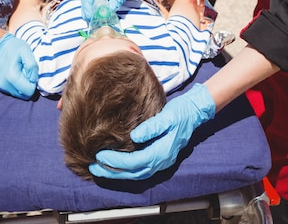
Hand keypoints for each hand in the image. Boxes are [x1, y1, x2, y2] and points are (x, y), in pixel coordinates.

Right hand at [0, 33, 37, 99]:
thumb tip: (32, 80)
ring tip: (19, 72)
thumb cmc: (15, 47)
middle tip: (25, 73)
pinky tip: (12, 74)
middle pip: (22, 95)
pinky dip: (13, 85)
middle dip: (26, 86)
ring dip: (20, 86)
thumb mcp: (27, 52)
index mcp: (11, 76)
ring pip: (16, 94)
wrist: (0, 45)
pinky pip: (9, 91)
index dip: (32, 83)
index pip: (28, 92)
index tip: (30, 73)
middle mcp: (3, 84)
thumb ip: (32, 66)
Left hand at [89, 83, 214, 179]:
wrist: (194, 112)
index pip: (135, 162)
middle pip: (133, 173)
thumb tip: (134, 137)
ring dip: (117, 173)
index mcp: (162, 152)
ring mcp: (161, 161)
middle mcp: (161, 161)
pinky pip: (140, 168)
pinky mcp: (158, 156)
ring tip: (100, 169)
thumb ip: (152, 127)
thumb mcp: (167, 116)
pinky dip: (126, 169)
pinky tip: (116, 164)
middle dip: (112, 171)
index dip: (116, 161)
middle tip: (93, 167)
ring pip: (136, 174)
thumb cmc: (181, 112)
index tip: (100, 155)